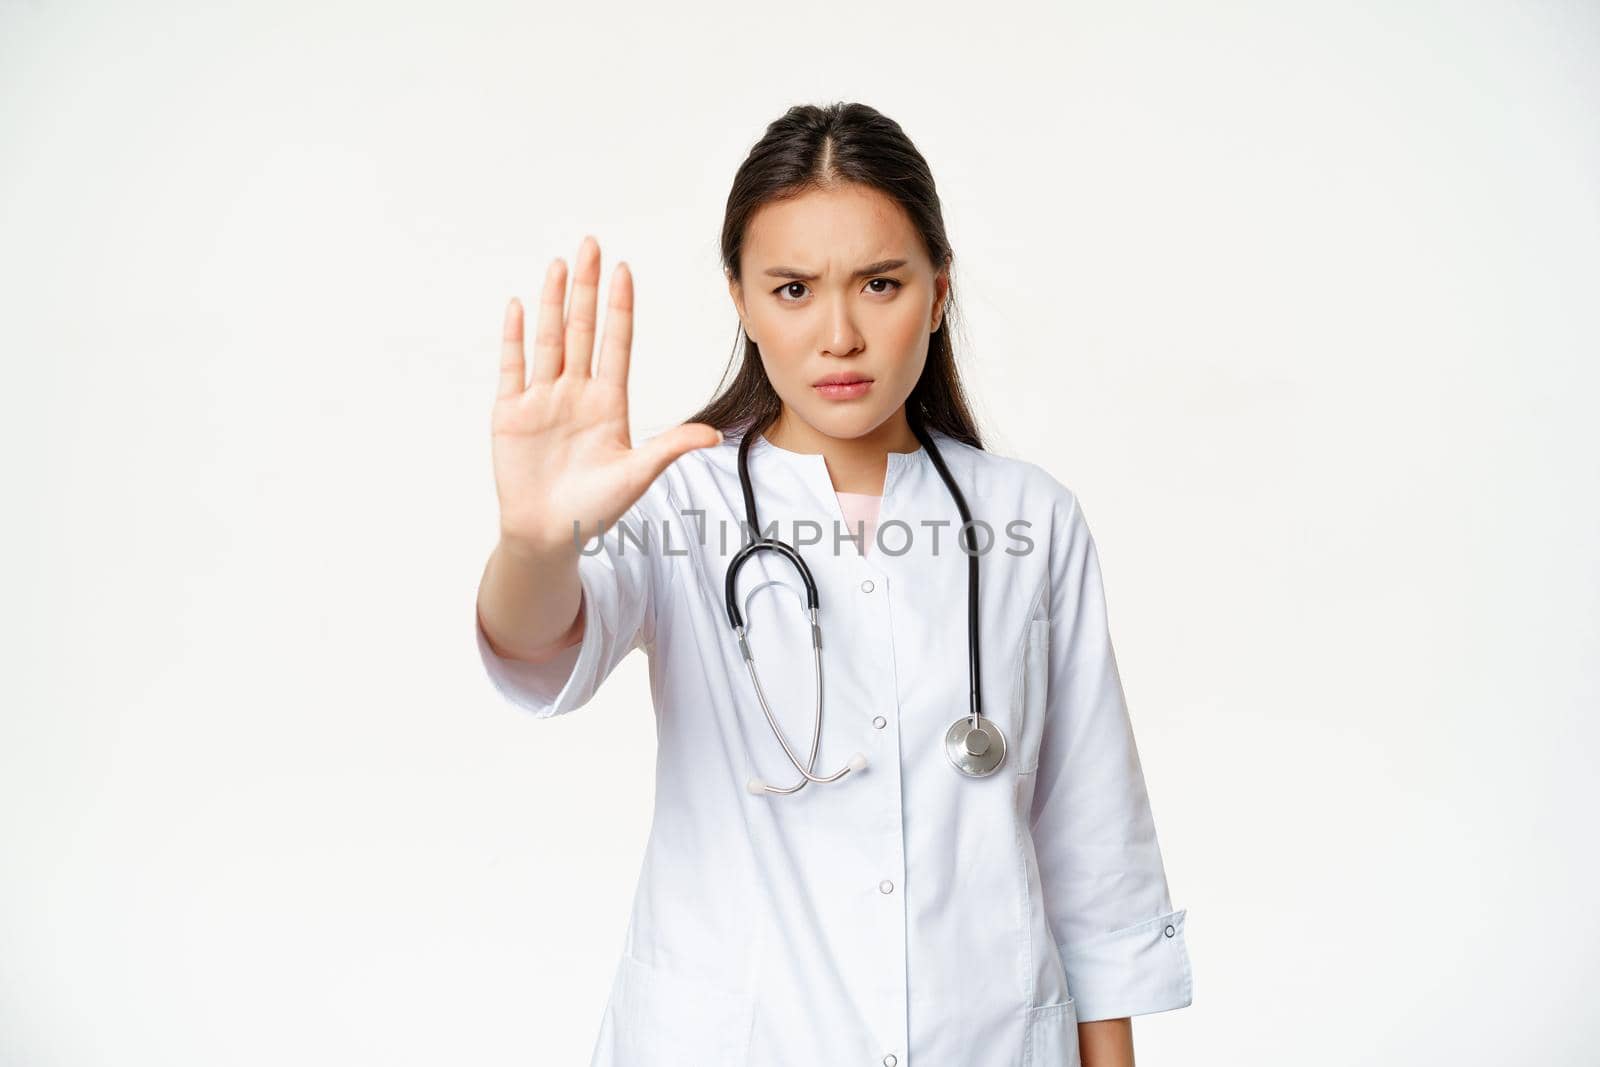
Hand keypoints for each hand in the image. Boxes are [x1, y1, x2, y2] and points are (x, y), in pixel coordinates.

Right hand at [491, 236, 721, 553]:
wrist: (549, 536)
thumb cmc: (594, 510)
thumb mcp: (638, 475)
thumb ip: (670, 448)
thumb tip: (713, 435)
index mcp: (608, 403)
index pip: (615, 343)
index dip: (619, 307)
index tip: (624, 271)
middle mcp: (575, 393)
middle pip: (581, 329)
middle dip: (586, 287)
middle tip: (591, 244)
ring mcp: (542, 400)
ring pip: (549, 339)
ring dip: (552, 301)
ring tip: (559, 263)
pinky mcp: (511, 413)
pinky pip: (513, 367)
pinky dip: (515, 337)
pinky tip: (519, 306)